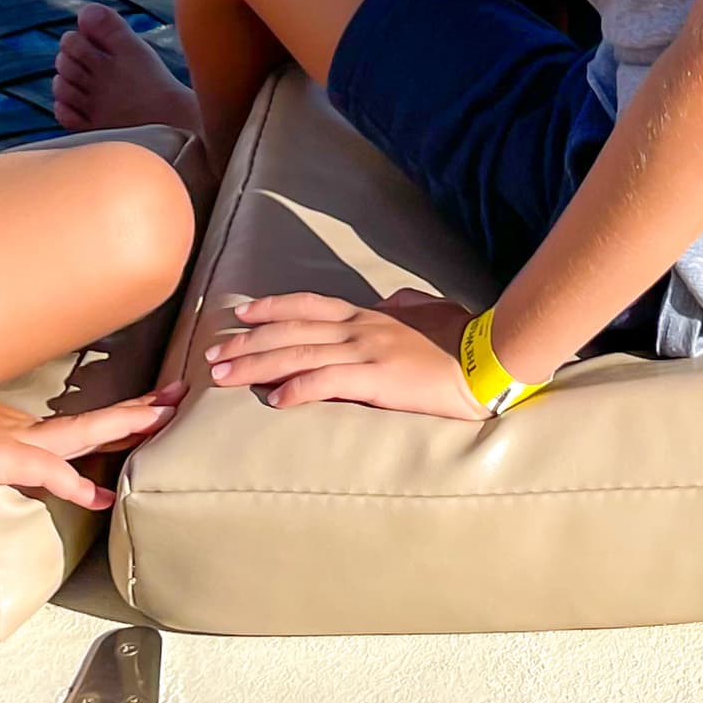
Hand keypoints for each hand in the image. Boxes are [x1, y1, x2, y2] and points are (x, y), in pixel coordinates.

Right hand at [0, 386, 163, 508]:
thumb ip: (6, 454)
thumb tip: (33, 467)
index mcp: (29, 432)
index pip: (87, 425)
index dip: (124, 418)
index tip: (157, 408)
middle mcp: (33, 432)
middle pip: (99, 421)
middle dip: (143, 411)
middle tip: (183, 395)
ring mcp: (21, 441)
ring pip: (84, 432)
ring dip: (124, 426)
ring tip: (162, 417)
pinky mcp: (4, 455)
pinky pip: (43, 470)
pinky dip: (71, 482)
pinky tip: (96, 495)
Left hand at [202, 288, 489, 416]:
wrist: (490, 356)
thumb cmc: (463, 336)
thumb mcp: (428, 309)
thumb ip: (403, 305)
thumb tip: (390, 302)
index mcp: (369, 315)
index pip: (308, 305)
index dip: (272, 308)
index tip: (241, 313)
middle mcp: (360, 328)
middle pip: (290, 331)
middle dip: (247, 343)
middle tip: (212, 355)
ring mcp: (367, 351)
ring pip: (298, 355)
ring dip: (256, 366)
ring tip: (223, 377)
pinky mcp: (377, 378)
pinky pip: (328, 382)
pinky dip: (298, 390)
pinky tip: (275, 401)